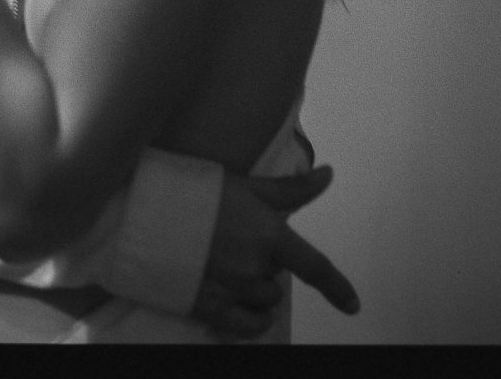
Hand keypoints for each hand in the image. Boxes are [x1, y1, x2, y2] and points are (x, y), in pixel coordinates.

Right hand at [190, 165, 359, 338]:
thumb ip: (290, 188)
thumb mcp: (246, 185)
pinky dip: (251, 318)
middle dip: (265, 263)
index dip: (337, 287)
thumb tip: (329, 174)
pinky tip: (241, 304)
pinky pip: (247, 326)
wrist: (148, 214)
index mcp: (270, 237)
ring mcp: (235, 292)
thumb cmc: (198, 192)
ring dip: (255, 286)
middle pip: (278, 278)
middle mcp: (258, 269)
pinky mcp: (213, 309)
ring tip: (227, 262)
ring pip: (264, 300)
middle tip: (237, 241)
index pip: (315, 267)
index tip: (352, 304)